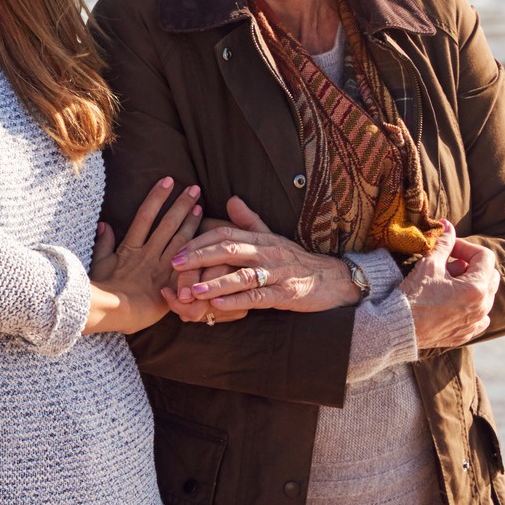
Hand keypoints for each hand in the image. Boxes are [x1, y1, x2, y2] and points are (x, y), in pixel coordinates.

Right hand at [84, 179, 202, 335]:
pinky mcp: (170, 284)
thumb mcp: (100, 264)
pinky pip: (187, 267)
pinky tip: (209, 245)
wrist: (110, 312)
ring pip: (180, 241)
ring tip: (201, 207)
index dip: (158, 197)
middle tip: (195, 188)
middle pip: (168, 224)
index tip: (168, 181)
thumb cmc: (102, 290)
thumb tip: (105, 224)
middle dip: (182, 204)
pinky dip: (198, 256)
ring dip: (191, 223)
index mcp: (130, 247)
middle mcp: (148, 253)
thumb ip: (104, 243)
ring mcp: (160, 268)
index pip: (146, 215)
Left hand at [171, 196, 361, 315]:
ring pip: (242, 275)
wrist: (330, 279)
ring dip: (216, 283)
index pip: (225, 233)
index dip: (200, 239)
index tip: (177, 248)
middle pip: (229, 250)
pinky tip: (219, 305)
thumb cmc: (294, 259)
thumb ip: (249, 221)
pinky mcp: (285, 294)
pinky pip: (259, 297)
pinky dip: (238, 300)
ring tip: (192, 290)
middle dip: (200, 257)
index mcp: (260, 239)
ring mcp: (276, 273)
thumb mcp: (272, 237)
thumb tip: (230, 198)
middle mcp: (267, 252)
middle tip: (174, 264)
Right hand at [402, 224, 499, 347]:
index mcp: (477, 287)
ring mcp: (476, 322)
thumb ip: (444, 243)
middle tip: (449, 264)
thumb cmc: (414, 295)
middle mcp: (483, 306)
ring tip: (448, 283)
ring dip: (472, 285)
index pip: (485, 256)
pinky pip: (479, 316)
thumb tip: (448, 225)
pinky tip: (453, 302)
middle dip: (472, 265)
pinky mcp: (467, 334)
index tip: (450, 249)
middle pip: (490, 275)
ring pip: (486, 295)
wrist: (399, 327)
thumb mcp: (429, 264)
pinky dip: (471, 306)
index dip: (467, 247)